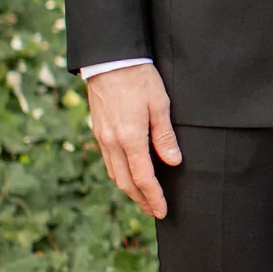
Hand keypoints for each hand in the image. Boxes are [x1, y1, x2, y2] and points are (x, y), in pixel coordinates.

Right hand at [86, 64, 180, 218]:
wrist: (109, 59)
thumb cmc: (138, 78)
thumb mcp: (159, 104)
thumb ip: (165, 136)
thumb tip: (173, 163)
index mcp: (130, 138)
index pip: (143, 178)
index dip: (153, 197)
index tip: (162, 210)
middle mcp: (112, 142)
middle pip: (125, 182)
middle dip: (141, 200)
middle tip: (154, 211)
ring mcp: (102, 138)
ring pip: (114, 174)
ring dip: (129, 190)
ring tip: (143, 198)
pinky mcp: (98, 131)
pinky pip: (108, 162)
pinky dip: (119, 175)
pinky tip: (129, 176)